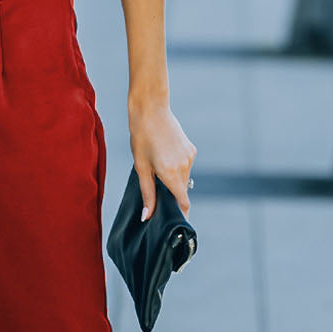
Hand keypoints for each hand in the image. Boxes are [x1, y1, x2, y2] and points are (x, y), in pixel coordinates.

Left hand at [128, 98, 195, 219]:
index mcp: (171, 173)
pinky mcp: (191, 149)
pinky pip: (185, 166)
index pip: (183, 202)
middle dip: (172, 196)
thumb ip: (147, 194)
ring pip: (184, 178)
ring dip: (173, 180)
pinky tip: (164, 157)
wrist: (151, 109)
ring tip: (157, 169)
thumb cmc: (141, 137)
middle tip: (156, 195)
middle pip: (182, 191)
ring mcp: (190, 157)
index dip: (180, 213)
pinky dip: (176, 168)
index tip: (175, 221)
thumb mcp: (141, 167)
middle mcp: (184, 166)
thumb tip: (147, 216)